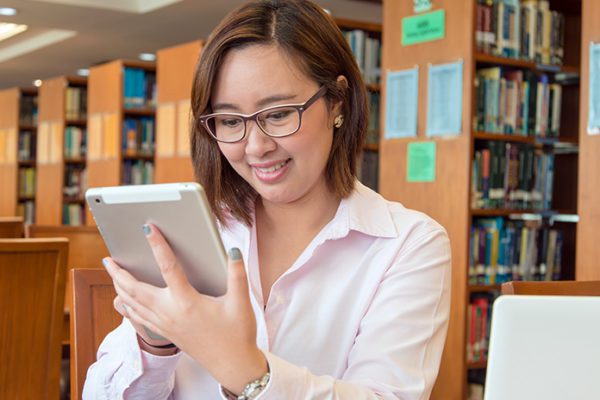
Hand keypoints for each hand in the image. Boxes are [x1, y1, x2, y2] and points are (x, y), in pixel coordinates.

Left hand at [103, 223, 267, 393]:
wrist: (232, 364)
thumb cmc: (237, 334)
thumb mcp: (241, 302)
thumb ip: (237, 274)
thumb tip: (232, 250)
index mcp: (188, 302)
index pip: (168, 267)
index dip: (158, 246)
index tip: (148, 229)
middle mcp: (170, 313)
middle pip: (136, 289)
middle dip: (119, 273)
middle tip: (108, 258)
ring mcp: (165, 325)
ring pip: (133, 304)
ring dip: (119, 287)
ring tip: (112, 274)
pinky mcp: (166, 333)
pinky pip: (138, 318)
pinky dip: (126, 306)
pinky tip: (122, 301)